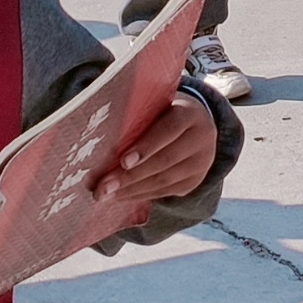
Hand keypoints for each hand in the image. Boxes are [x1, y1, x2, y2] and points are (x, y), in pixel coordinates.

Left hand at [93, 93, 219, 215]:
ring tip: (106, 194)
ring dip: (132, 189)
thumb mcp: (157, 106)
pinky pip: (165, 191)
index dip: (146, 146)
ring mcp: (201, 163)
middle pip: (165, 160)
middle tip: (103, 187)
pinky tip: (121, 196)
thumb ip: (139, 117)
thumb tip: (102, 139)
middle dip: (130, 176)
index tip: (123, 161)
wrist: (197, 124)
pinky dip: (141, 194)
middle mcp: (201, 139)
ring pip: (164, 180)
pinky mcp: (194, 181)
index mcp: (190, 113)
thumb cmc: (164, 111)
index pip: (169, 130)